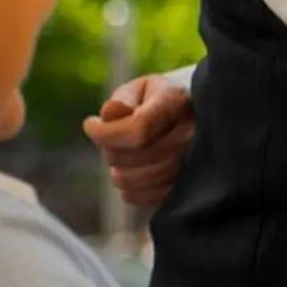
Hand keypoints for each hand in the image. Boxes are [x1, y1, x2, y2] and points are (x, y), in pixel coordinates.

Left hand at [83, 73, 195, 210]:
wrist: (195, 116)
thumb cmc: (158, 99)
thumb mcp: (139, 88)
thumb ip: (123, 99)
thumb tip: (111, 112)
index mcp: (178, 102)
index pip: (138, 130)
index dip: (106, 133)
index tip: (90, 124)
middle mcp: (191, 134)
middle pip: (133, 156)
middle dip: (109, 148)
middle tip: (108, 138)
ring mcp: (193, 163)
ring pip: (134, 180)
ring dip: (118, 170)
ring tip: (120, 154)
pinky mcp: (186, 187)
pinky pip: (145, 197)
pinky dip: (130, 188)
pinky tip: (131, 171)